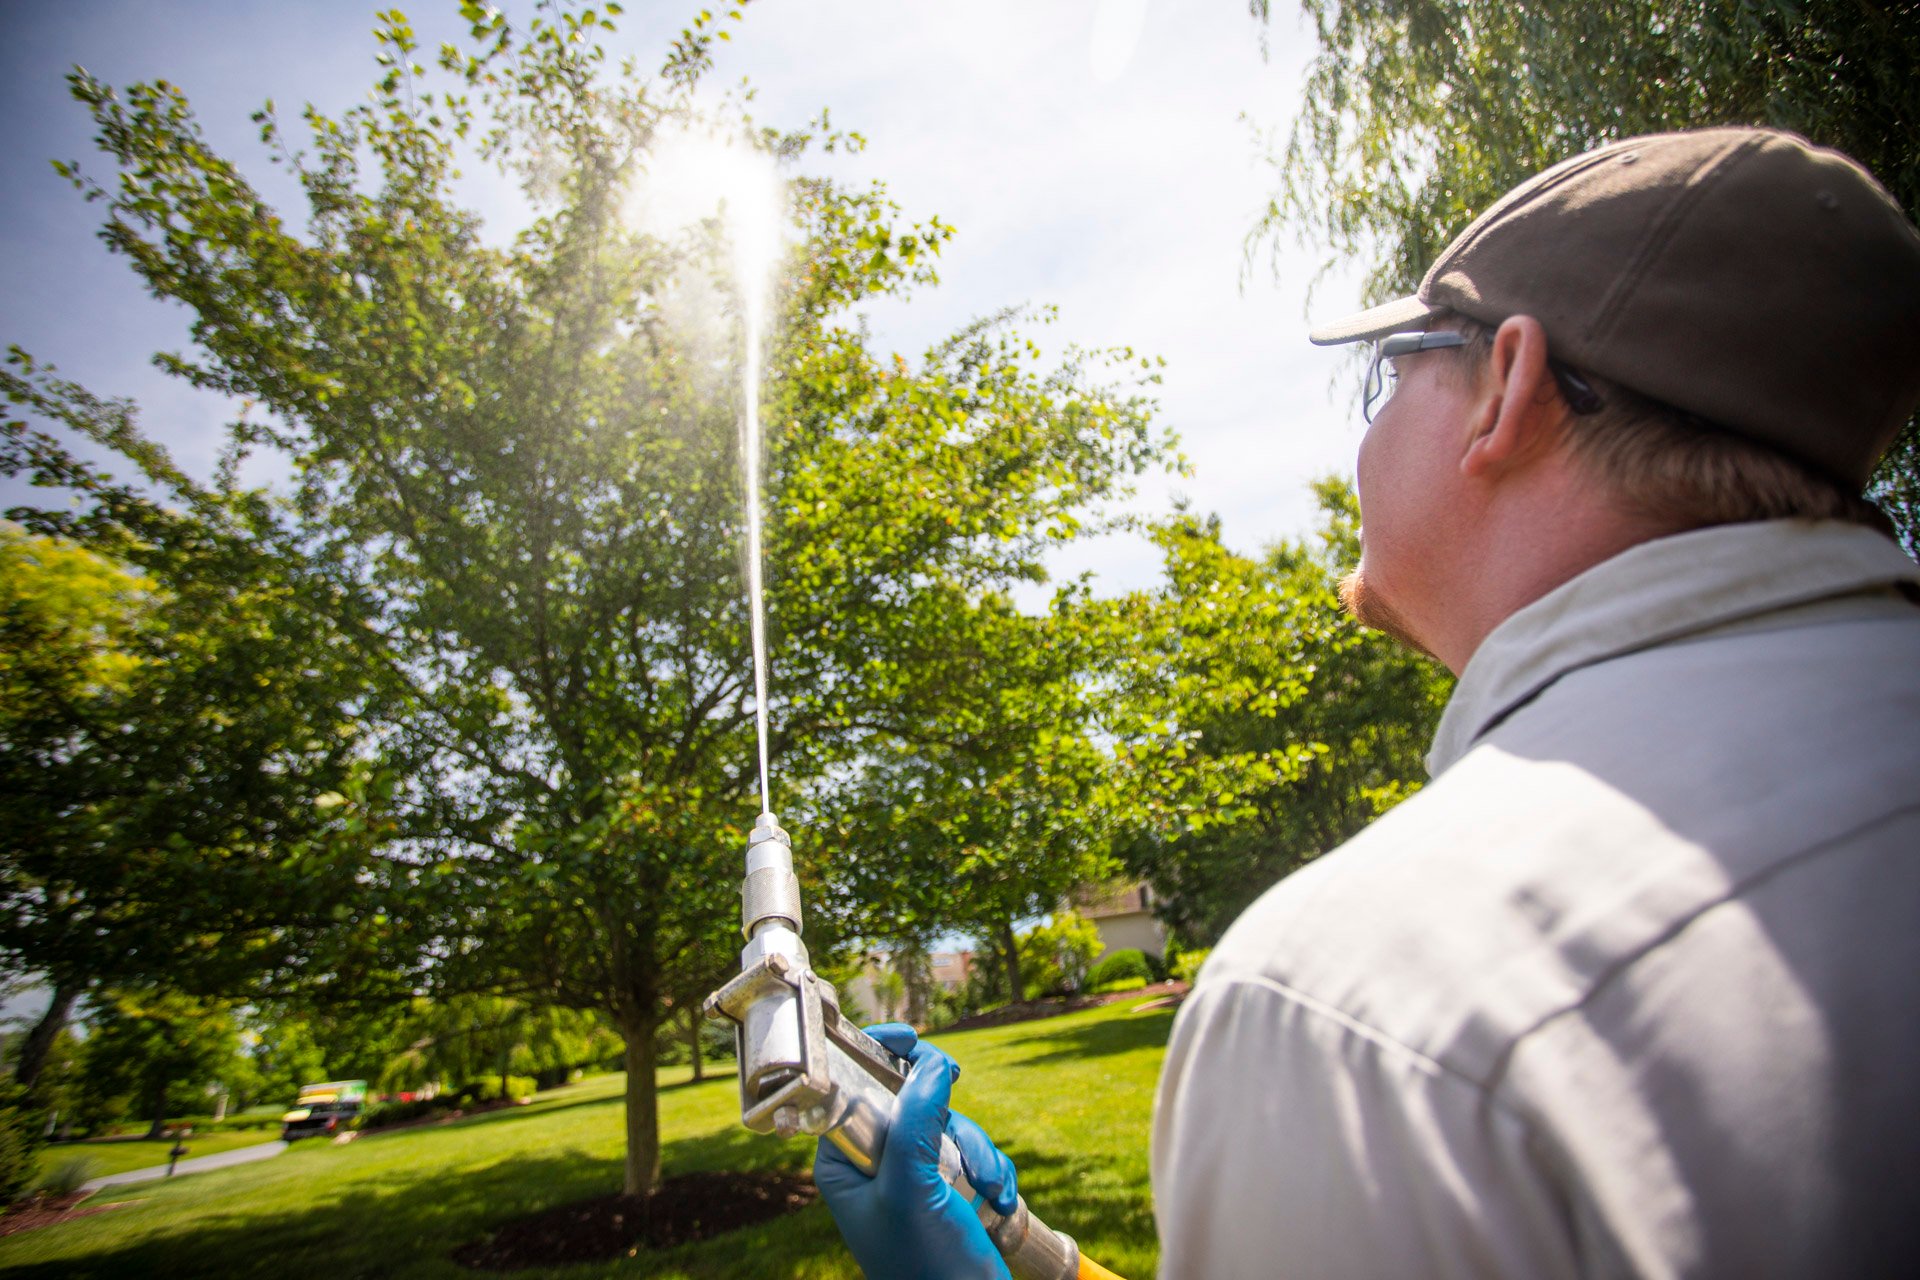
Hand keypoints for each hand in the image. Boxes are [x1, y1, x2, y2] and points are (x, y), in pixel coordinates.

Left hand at [814, 1023, 1018, 1279]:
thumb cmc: (923, 1267)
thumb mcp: (911, 1189)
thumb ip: (914, 1122)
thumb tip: (931, 1063)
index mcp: (844, 1162)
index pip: (851, 1088)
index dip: (878, 1056)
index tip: (910, 1039)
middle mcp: (875, 1165)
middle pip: (912, 1100)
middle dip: (948, 1122)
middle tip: (960, 1130)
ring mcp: (913, 1177)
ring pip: (950, 1126)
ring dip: (978, 1153)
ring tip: (985, 1189)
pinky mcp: (948, 1190)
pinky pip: (975, 1153)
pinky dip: (992, 1172)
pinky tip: (997, 1201)